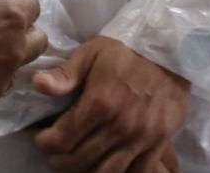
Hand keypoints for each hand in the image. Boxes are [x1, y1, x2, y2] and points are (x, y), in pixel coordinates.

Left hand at [30, 36, 189, 171]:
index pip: (61, 139)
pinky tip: (107, 165)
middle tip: (54, 151)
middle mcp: (120, 126)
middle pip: (79, 160)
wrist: (171, 47)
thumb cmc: (127, 48)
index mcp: (100, 103)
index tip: (39, 136)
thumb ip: (65, 74)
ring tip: (77, 160)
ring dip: (85, 171)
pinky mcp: (159, 143)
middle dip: (58, 159)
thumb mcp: (92, 51)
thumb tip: (38, 85)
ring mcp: (141, 138)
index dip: (44, 142)